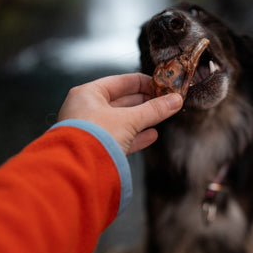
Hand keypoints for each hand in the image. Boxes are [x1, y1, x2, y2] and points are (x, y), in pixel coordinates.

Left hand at [57, 73, 182, 154]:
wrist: (77, 171)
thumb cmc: (95, 137)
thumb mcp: (129, 120)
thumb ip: (154, 110)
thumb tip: (175, 100)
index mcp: (88, 94)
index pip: (120, 81)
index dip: (143, 83)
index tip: (161, 85)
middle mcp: (85, 109)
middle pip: (121, 101)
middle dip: (144, 102)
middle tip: (164, 101)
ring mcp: (89, 129)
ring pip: (121, 120)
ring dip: (142, 119)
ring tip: (161, 116)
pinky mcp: (95, 147)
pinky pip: (118, 137)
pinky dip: (135, 136)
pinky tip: (151, 135)